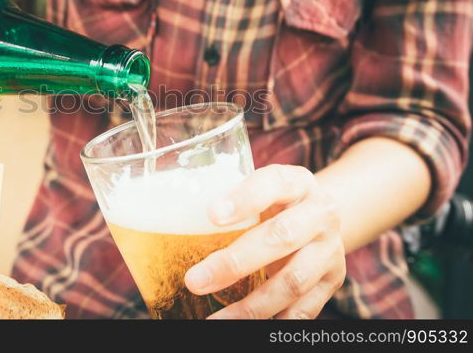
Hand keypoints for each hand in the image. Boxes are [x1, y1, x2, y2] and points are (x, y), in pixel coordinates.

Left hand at [184, 164, 345, 318]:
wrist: (321, 216)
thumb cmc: (276, 201)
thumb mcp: (260, 188)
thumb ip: (230, 199)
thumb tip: (176, 220)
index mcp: (297, 182)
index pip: (274, 183)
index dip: (244, 199)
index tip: (211, 215)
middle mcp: (320, 214)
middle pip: (281, 237)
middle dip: (235, 262)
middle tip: (195, 280)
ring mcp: (329, 249)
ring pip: (292, 281)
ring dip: (251, 305)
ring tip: (216, 319)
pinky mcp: (332, 280)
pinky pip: (304, 309)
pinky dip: (274, 321)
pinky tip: (244, 326)